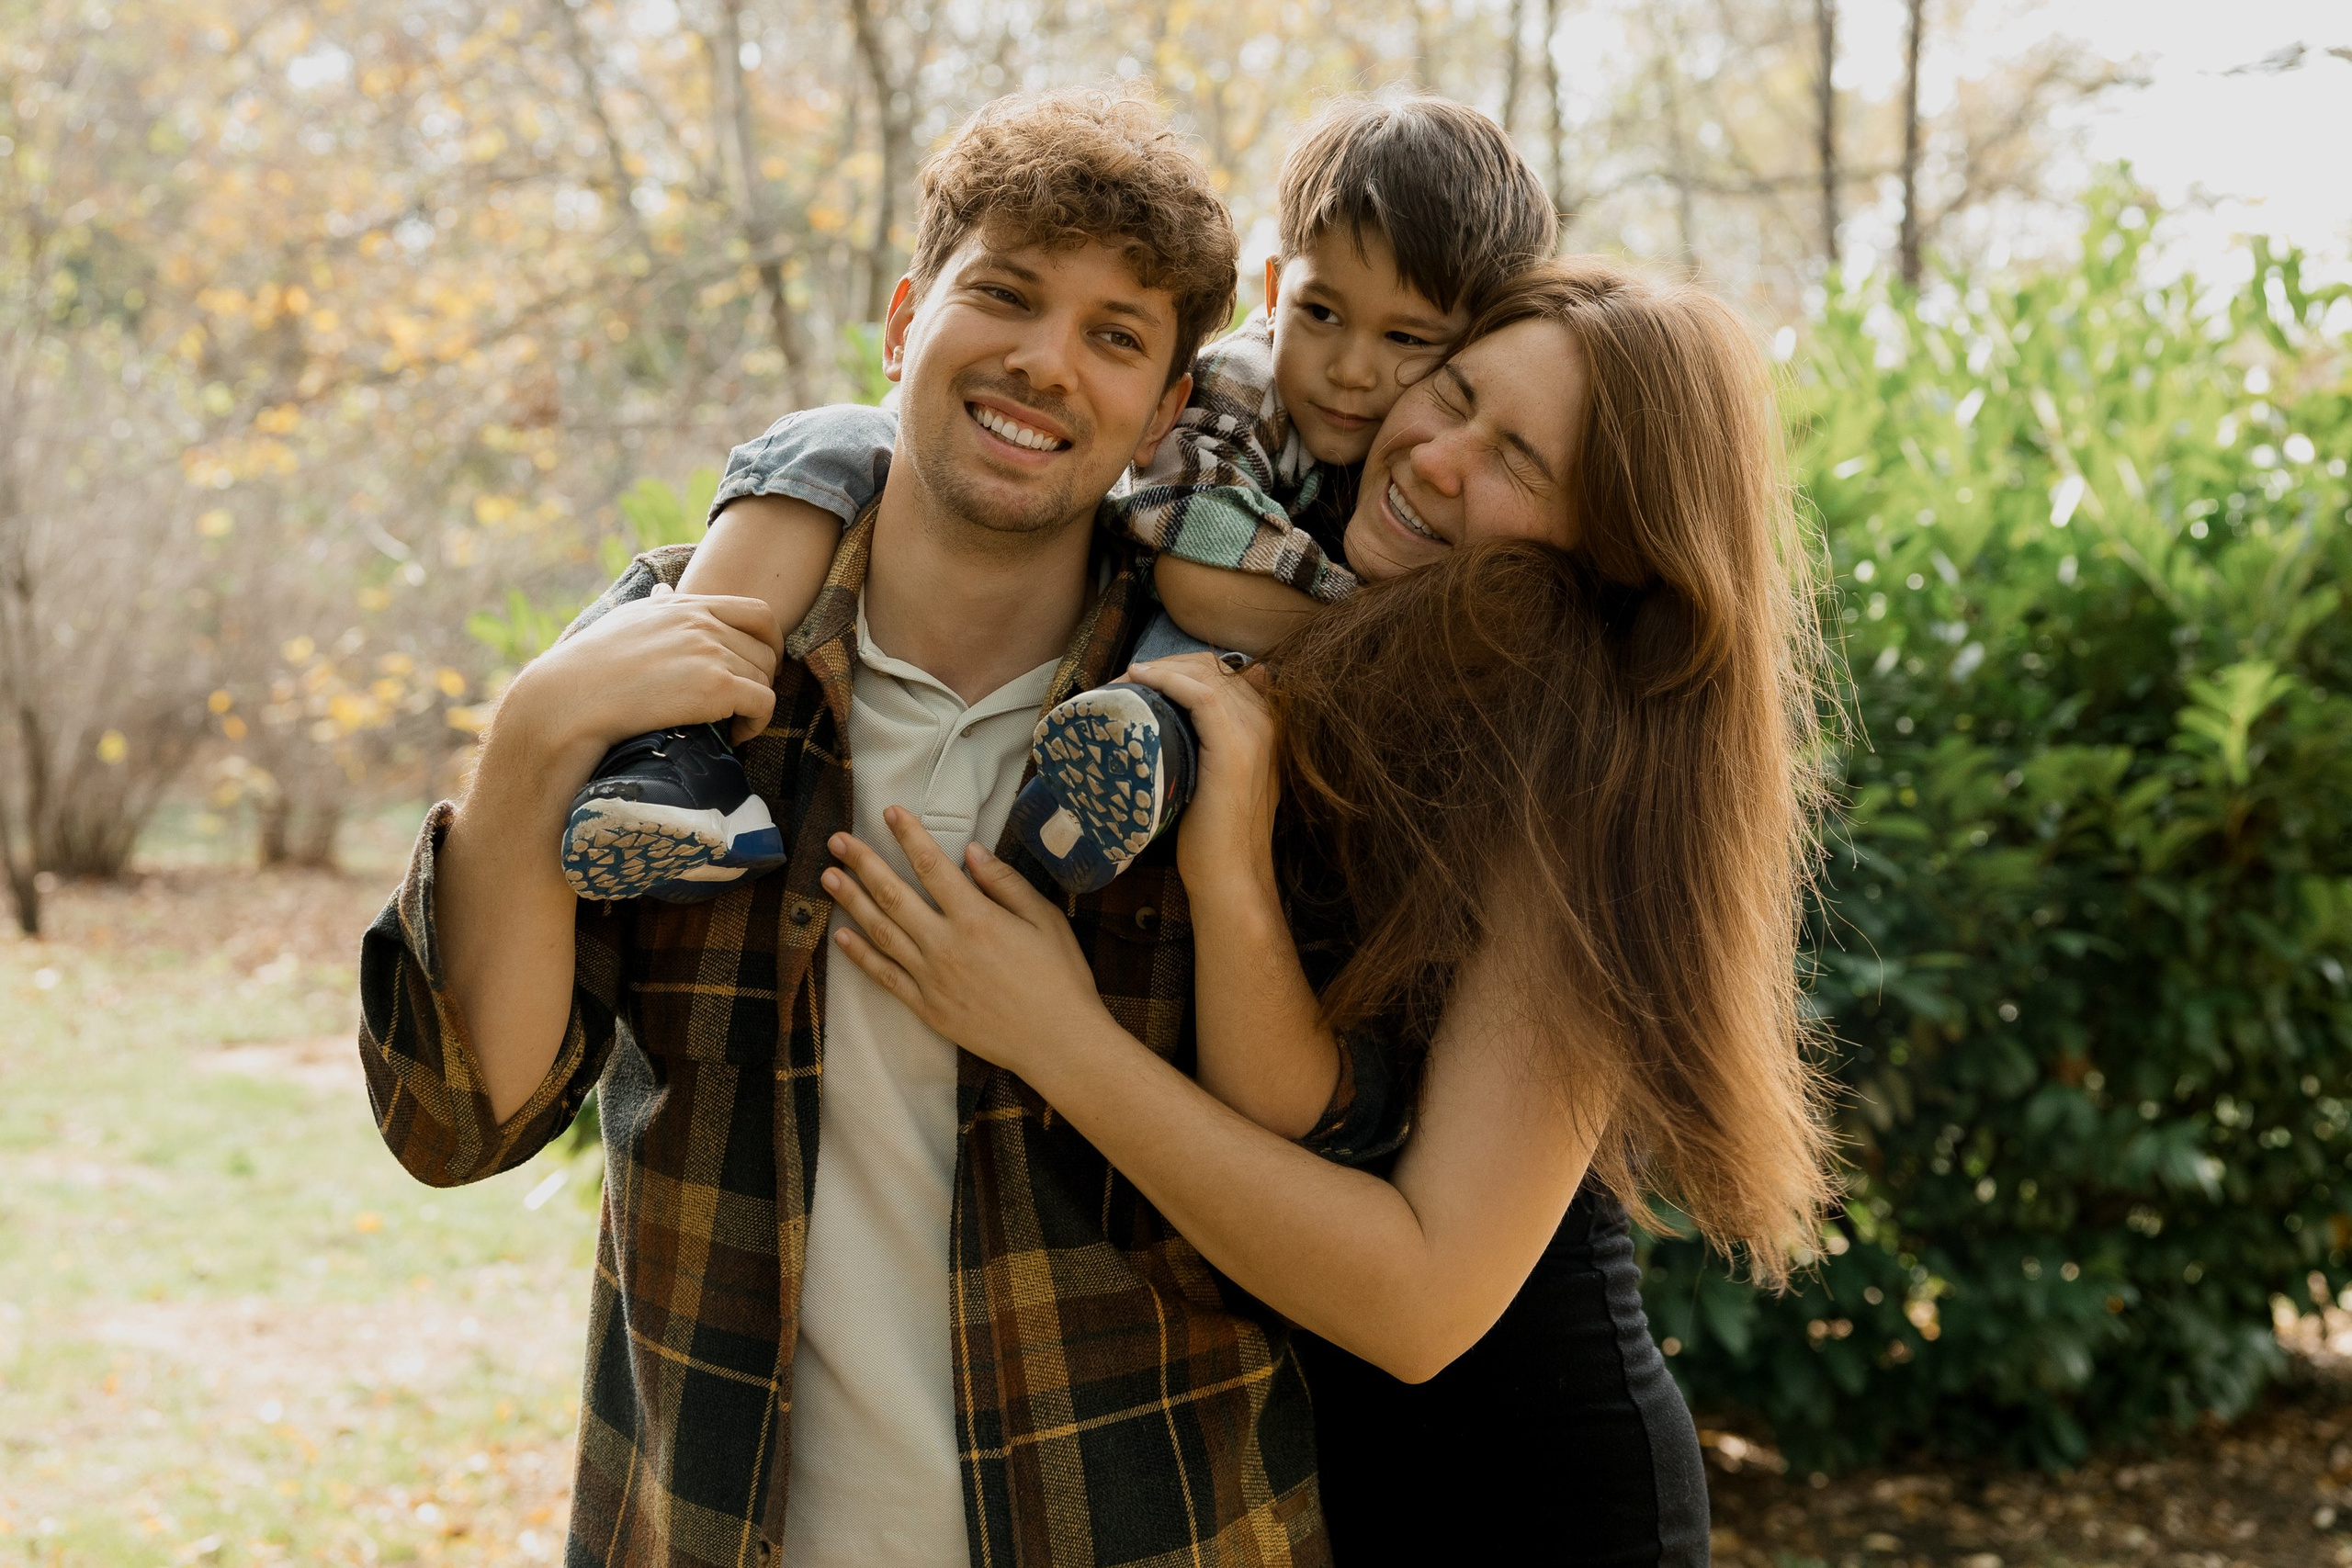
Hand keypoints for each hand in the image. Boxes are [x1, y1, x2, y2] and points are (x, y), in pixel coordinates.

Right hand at [506, 582, 782, 765]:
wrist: (570, 698)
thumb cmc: (589, 667)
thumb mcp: (625, 622)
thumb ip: (655, 608)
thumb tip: (663, 591)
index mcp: (685, 606)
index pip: (758, 612)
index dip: (770, 643)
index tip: (756, 669)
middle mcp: (702, 622)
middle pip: (767, 650)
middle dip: (761, 680)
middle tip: (741, 706)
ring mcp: (711, 652)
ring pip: (766, 678)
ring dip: (754, 705)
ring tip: (729, 724)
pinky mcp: (716, 686)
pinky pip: (765, 703)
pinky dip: (757, 723)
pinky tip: (732, 736)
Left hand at [823, 807, 1110, 1072]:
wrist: (1057, 1042)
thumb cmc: (1060, 978)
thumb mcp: (1044, 920)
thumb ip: (1005, 883)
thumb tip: (972, 851)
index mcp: (976, 918)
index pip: (933, 867)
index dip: (908, 836)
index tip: (889, 813)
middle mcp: (945, 944)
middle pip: (893, 895)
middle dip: (862, 863)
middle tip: (838, 841)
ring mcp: (931, 978)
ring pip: (881, 932)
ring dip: (851, 901)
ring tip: (828, 877)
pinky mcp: (927, 1007)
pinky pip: (885, 976)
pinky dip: (860, 955)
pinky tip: (841, 936)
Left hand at [1122, 652, 1280, 895]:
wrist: (1230, 874)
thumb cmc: (1214, 835)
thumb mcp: (1214, 780)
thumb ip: (1207, 750)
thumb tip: (1174, 728)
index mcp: (1268, 728)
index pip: (1227, 674)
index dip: (1184, 667)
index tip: (1146, 677)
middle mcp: (1267, 723)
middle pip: (1216, 668)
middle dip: (1170, 664)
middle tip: (1131, 678)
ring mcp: (1254, 734)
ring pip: (1207, 675)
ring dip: (1162, 669)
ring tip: (1128, 680)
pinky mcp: (1233, 748)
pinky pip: (1201, 695)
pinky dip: (1168, 680)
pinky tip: (1140, 680)